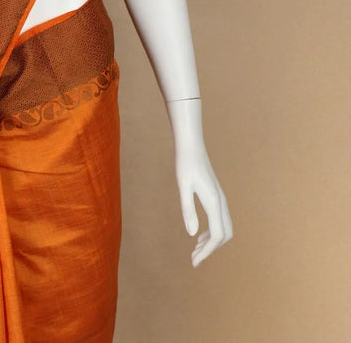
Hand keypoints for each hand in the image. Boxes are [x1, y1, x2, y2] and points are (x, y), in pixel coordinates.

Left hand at [176, 144, 232, 266]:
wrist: (191, 146)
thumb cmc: (185, 164)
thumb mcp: (183, 186)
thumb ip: (187, 209)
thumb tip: (192, 235)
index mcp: (214, 202)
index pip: (217, 235)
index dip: (207, 252)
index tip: (194, 262)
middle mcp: (221, 202)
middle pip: (225, 235)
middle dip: (211, 249)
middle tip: (193, 258)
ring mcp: (220, 199)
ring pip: (224, 228)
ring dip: (212, 242)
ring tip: (195, 251)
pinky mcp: (216, 196)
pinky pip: (220, 220)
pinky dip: (212, 232)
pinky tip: (198, 235)